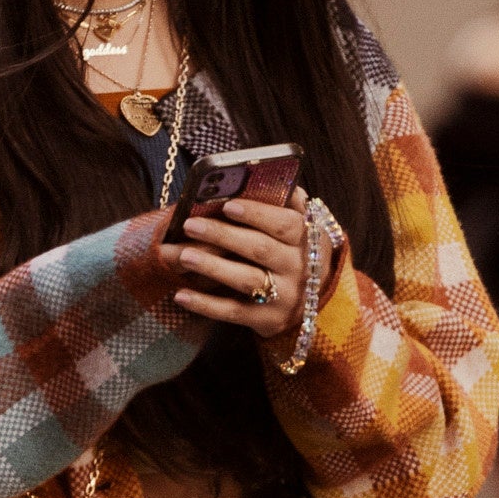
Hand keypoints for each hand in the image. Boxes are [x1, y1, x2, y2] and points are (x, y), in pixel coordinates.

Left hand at [168, 190, 310, 342]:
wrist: (317, 300)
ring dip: (213, 267)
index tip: (228, 205)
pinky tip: (181, 294)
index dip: (257, 213)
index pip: (285, 223)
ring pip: (246, 280)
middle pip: (260, 249)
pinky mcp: (268, 320)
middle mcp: (299, 268)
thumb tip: (265, 177)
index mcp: (308, 239)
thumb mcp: (306, 226)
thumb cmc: (299, 252)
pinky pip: (233, 312)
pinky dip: (206, 304)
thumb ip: (289, 203)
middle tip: (190, 224)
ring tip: (184, 255)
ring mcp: (285, 297)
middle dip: (223, 235)